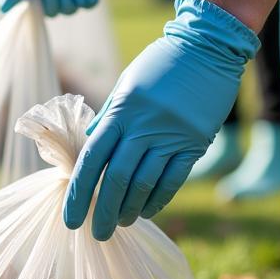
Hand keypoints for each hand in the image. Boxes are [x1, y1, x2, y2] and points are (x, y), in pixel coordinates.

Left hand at [64, 0, 258, 239]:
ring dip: (130, 209)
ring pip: (145, 184)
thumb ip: (110, 116)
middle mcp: (144, 126)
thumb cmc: (162, 63)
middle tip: (96, 232)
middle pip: (116, 179)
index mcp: (122, 110)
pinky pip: (173, 180)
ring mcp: (172, 136)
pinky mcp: (195, 142)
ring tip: (121, 222)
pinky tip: (147, 210)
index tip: (71, 217)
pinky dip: (158, 200)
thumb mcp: (127, 83)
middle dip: (103, 211)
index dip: (79, 192)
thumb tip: (90, 146)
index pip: (93, 159)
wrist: (208, 46)